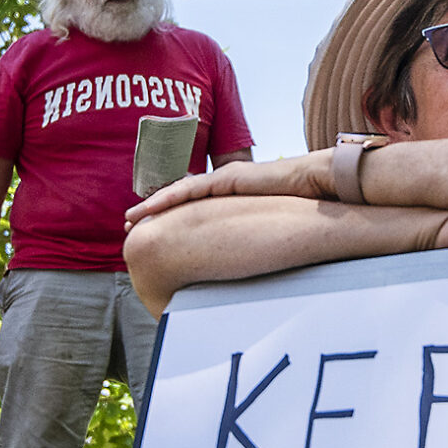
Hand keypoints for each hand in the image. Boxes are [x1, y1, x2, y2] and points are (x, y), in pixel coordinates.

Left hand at [124, 154, 327, 225]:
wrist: (317, 184)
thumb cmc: (299, 209)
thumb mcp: (265, 228)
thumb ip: (249, 240)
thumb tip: (242, 268)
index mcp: (230, 197)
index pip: (193, 207)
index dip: (169, 217)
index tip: (150, 230)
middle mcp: (223, 185)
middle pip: (179, 198)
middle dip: (153, 211)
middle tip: (129, 224)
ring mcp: (223, 179)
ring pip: (178, 193)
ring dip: (152, 205)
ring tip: (130, 217)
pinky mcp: (227, 178)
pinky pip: (190, 189)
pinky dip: (168, 199)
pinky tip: (150, 208)